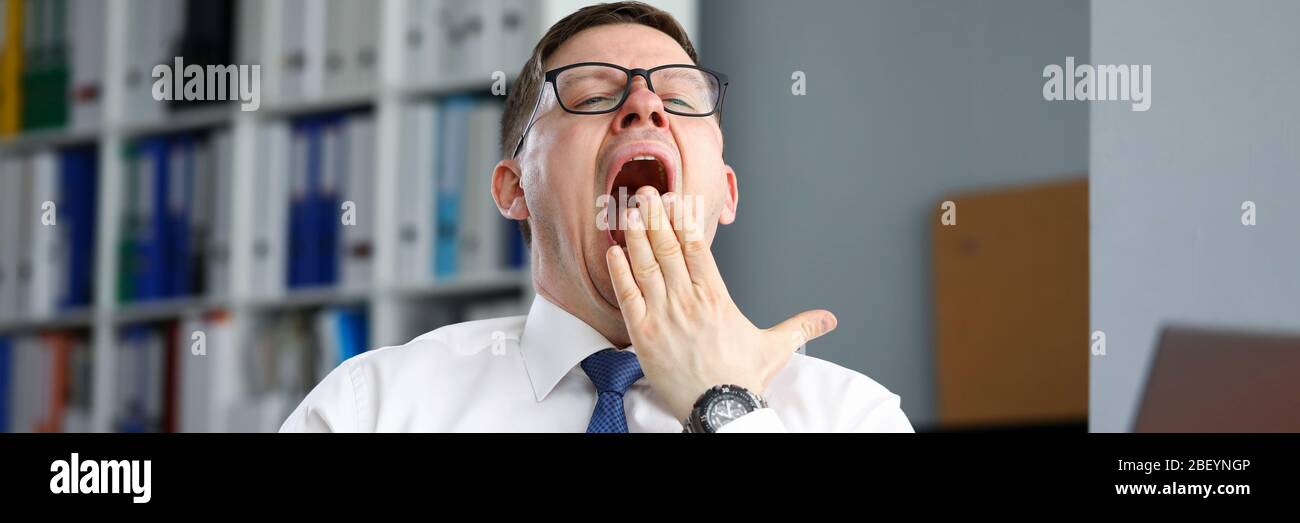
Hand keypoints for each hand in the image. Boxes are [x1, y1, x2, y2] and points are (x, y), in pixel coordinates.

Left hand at [605, 186, 837, 419]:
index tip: (676, 200)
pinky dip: (619, 270)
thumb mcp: (776, 347)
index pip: (696, 246)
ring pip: (645, 264)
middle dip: (655, 216)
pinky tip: (613, 250)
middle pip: (668, 247)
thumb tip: (828, 320)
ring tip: (628, 210)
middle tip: (645, 193)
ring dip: (635, 234)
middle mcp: (688, 299)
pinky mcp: (643, 334)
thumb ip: (800, 327)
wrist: (720, 409)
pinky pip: (627, 294)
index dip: (684, 219)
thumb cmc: (743, 379)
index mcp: (716, 296)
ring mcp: (663, 315)